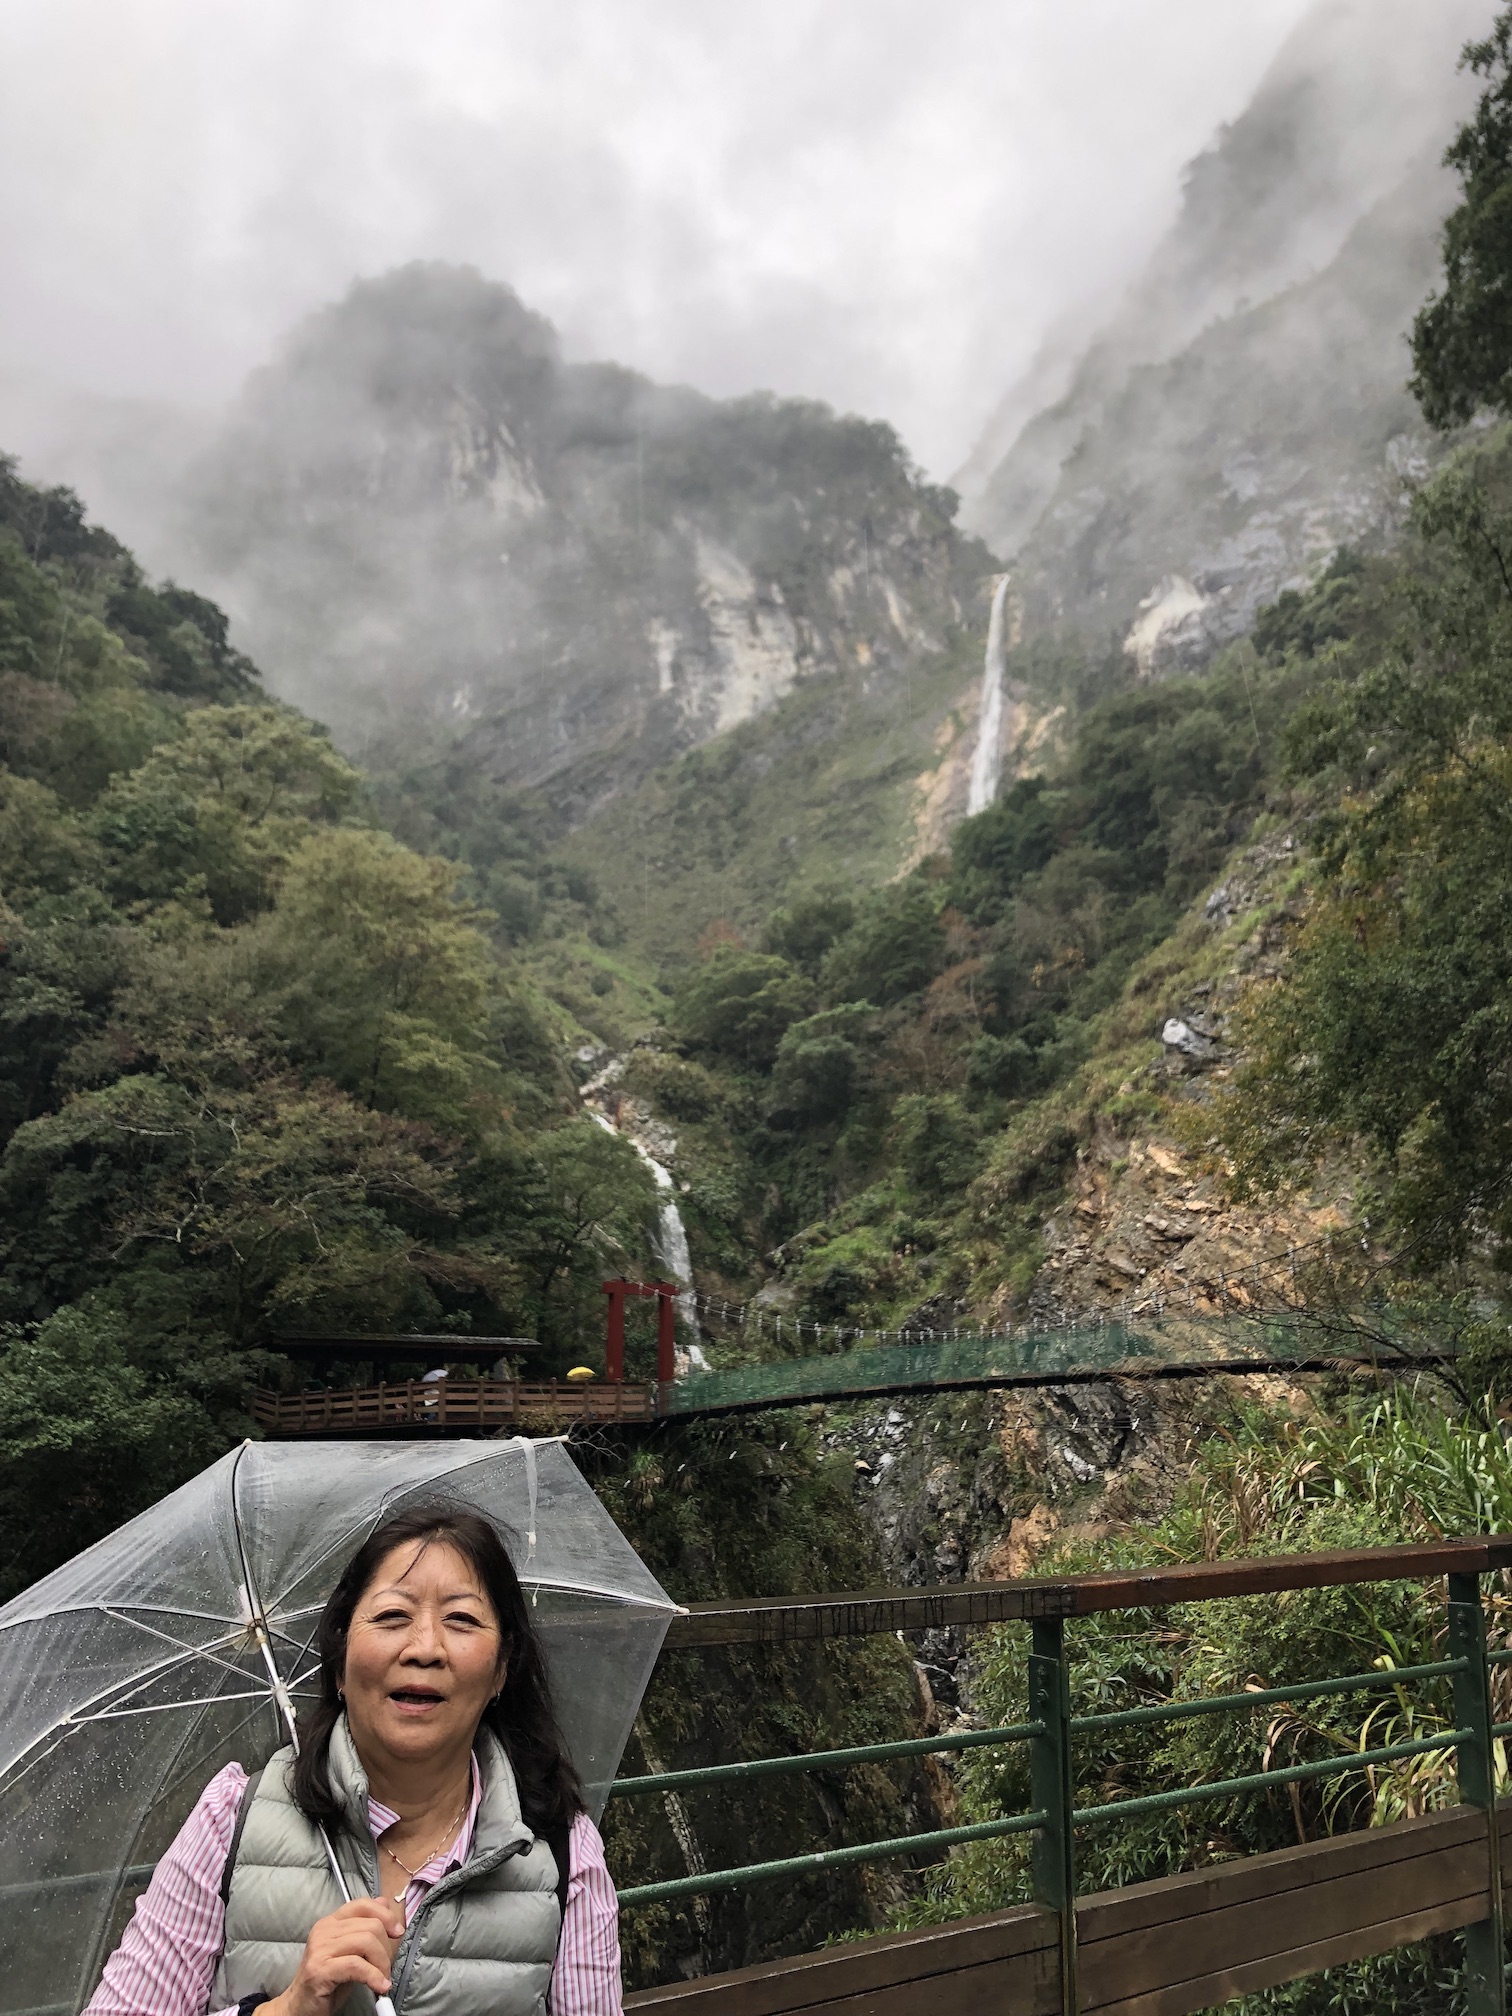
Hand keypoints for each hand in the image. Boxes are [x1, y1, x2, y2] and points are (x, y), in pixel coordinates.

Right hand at [260, 1898, 404, 2015]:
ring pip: (366, 1942)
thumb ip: (362, 1927)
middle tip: (386, 1969)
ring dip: (381, 1964)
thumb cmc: (327, 1979)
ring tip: (382, 1980)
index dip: (385, 1915)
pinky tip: (379, 1987)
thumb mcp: (348, 1950)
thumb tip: (384, 1902)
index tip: (397, 1932)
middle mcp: (323, 1930)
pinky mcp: (320, 1970)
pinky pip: (356, 1966)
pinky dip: (373, 1976)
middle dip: (386, 1949)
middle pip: (370, 1926)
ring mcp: (320, 1949)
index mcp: (330, 1922)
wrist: (299, 2006)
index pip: (362, 1904)